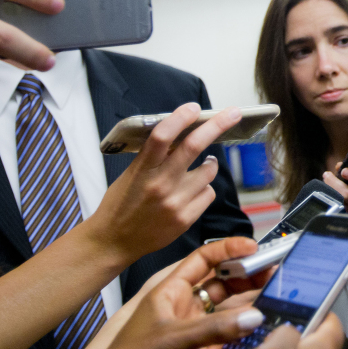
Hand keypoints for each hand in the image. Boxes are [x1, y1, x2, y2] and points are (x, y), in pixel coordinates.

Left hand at [66, 237, 269, 348]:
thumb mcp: (169, 340)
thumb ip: (213, 329)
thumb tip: (252, 316)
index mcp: (170, 293)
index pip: (203, 260)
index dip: (228, 250)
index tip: (253, 247)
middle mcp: (185, 309)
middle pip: (223, 283)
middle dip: (247, 276)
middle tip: (273, 273)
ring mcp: (196, 333)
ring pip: (230, 312)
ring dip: (250, 305)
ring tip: (273, 298)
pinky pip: (231, 341)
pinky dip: (247, 335)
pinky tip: (259, 330)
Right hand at [84, 103, 244, 263]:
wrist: (114, 241)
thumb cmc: (121, 204)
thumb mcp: (131, 174)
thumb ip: (154, 156)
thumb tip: (181, 133)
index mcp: (142, 169)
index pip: (162, 135)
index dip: (180, 118)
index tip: (194, 107)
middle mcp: (160, 184)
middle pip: (194, 146)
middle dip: (217, 125)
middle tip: (233, 113)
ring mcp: (175, 202)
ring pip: (208, 171)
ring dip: (209, 164)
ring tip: (203, 164)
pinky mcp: (185, 218)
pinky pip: (208, 193)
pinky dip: (204, 188)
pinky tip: (193, 191)